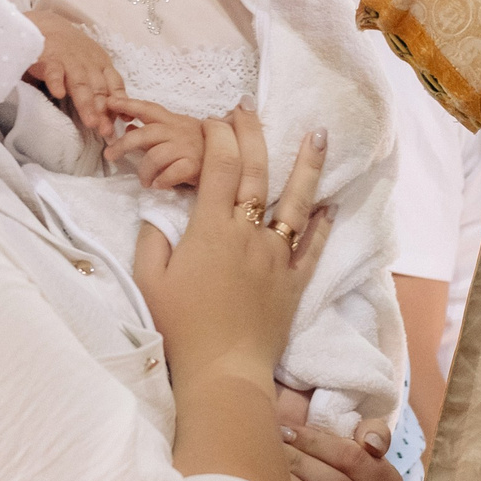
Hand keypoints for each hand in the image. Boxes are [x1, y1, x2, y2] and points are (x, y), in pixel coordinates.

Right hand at [26, 10, 124, 138]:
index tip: (123, 122)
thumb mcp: (90, 67)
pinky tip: (59, 93)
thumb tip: (112, 119)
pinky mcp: (48, 56)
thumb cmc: (71, 52)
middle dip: (104, 111)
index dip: (119, 104)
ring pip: (80, 83)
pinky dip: (56, 81)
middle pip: (98, 89)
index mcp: (101, 65)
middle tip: (106, 131)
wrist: (46, 25)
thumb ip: (99, 91)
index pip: (115, 86)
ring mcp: (69, 59)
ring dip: (86, 103)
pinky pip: (54, 70)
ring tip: (90, 122)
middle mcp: (88, 63)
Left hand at [105, 96, 205, 189]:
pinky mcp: (195, 166)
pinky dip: (161, 181)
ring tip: (146, 181)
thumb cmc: (202, 148)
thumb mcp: (177, 134)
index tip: (109, 103)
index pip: (148, 108)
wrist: (235, 159)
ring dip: (144, 172)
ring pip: (154, 157)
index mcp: (174, 121)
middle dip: (122, 144)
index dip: (127, 104)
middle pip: (144, 134)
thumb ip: (152, 133)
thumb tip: (127, 126)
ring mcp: (187, 148)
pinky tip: (160, 185)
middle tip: (110, 156)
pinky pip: (170, 174)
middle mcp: (179, 131)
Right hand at [133, 110, 328, 393]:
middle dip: (253, 135)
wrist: (223, 371)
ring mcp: (277, 256)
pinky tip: (331, 203)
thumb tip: (156, 211)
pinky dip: (324, 223)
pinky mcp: (295, 282)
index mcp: (211, 229)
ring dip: (308, 165)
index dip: (219, 137)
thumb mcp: (149, 281)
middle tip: (251, 108)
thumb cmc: (180, 328)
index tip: (215, 121)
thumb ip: (152, 240)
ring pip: (296, 202)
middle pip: (257, 173)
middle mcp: (249, 234)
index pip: (220, 167)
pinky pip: (313, 246)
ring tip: (319, 134)